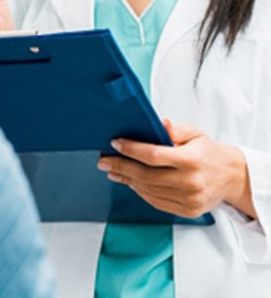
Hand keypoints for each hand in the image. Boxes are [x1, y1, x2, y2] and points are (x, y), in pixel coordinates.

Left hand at [97, 120, 255, 218]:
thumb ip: (176, 129)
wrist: (230, 176)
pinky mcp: (188, 211)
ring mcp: (189, 199)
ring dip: (127, 180)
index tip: (116, 143)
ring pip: (149, 191)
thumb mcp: (195, 133)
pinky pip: (157, 202)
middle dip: (121, 166)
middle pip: (147, 176)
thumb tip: (161, 123)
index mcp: (191, 160)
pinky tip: (130, 182)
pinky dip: (141, 192)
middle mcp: (190, 182)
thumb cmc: (207, 151)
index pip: (154, 155)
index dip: (132, 150)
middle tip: (104, 161)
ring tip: (113, 170)